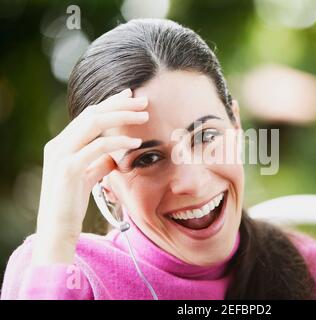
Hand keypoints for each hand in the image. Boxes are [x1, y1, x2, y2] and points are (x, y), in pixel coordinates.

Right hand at [32, 89, 148, 264]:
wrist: (57, 229)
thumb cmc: (72, 204)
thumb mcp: (86, 178)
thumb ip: (96, 164)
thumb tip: (113, 157)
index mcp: (61, 144)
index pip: (87, 115)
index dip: (110, 103)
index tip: (130, 96)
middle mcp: (58, 145)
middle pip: (91, 113)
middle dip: (119, 104)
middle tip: (143, 100)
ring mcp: (61, 155)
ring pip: (93, 123)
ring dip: (122, 116)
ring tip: (144, 116)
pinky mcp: (68, 169)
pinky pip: (98, 147)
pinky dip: (119, 142)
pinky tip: (136, 143)